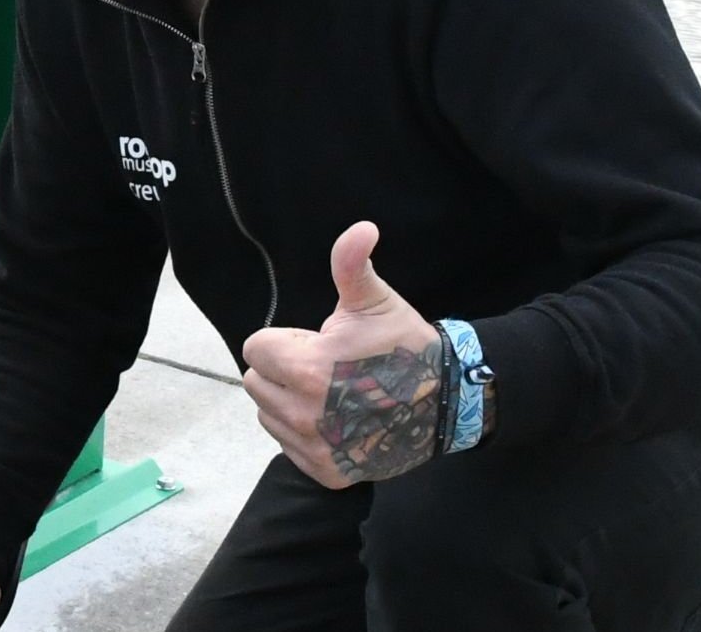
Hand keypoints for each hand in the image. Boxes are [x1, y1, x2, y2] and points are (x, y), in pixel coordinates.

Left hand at [238, 221, 447, 489]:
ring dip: (289, 402)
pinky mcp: (326, 471)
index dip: (285, 341)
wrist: (445, 402)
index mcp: (305, 367)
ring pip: (268, 415)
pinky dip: (304, 435)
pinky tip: (337, 421)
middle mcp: (302, 413)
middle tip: (325, 368)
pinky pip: (288, 447)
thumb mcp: (376, 301)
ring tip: (331, 393)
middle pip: (257, 382)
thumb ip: (352, 265)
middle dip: (282, 371)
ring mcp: (314, 447)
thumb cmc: (405, 346)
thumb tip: (361, 228)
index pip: (255, 348)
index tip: (318, 343)